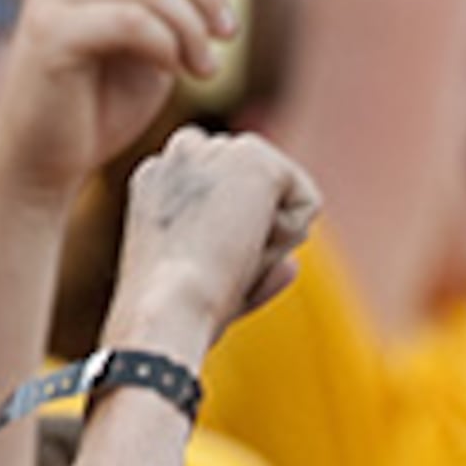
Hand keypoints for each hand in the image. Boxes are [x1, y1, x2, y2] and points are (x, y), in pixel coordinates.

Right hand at [0, 0, 237, 200]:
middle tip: (228, 35)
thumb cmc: (96, 109)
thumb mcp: (154, 50)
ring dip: (194, 27)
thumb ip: (174, 4)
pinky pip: (136, 21)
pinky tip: (185, 71)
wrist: (47, 163)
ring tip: (206, 66)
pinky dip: (173, 45)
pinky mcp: (52, 31)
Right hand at [108, 125, 323, 348]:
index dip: (232, 230)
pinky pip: (307, 202)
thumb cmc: (177, 316)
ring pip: (282, 196)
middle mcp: (182, 151)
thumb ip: (248, 270)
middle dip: (252, 232)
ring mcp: (217, 149)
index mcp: (158, 176)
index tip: (206, 266)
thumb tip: (292, 266)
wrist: (167, 310)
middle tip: (216, 267)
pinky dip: (291, 236)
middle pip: (256, 192)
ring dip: (270, 239)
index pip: (224, 188)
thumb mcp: (206, 288)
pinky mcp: (252, 156)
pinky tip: (249, 246)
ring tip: (230, 258)